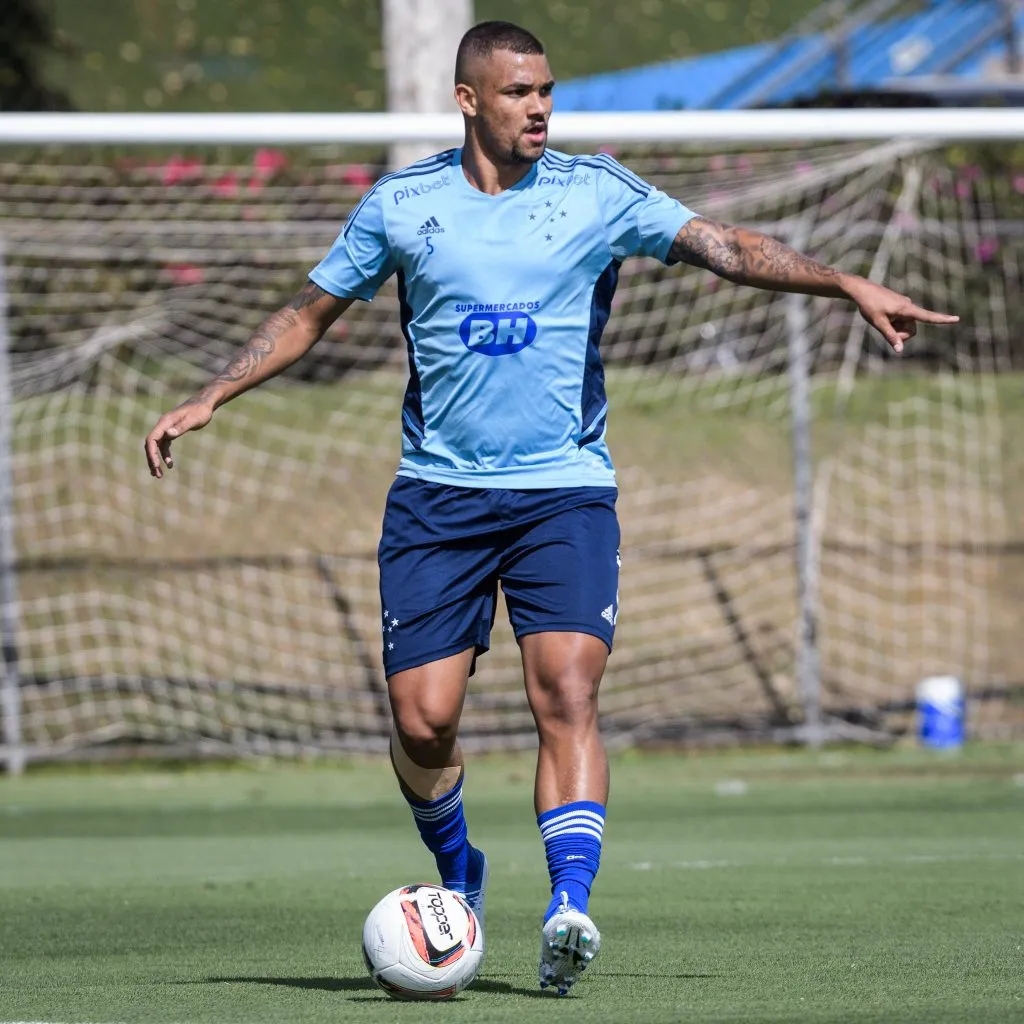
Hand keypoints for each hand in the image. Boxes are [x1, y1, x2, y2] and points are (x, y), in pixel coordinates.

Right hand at [144, 397, 213, 477]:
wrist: (204, 403)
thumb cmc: (201, 411)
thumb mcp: (193, 420)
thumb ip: (181, 427)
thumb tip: (168, 435)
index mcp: (165, 422)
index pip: (151, 439)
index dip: (151, 453)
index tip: (157, 465)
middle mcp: (162, 425)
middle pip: (150, 444)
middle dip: (152, 459)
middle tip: (156, 474)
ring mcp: (166, 428)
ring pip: (156, 446)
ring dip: (156, 460)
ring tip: (159, 475)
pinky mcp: (171, 431)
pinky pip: (164, 445)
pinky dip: (164, 455)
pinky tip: (169, 464)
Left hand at [842, 275, 958, 352]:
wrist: (861, 290)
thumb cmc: (869, 306)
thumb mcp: (878, 323)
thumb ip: (890, 336)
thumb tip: (900, 350)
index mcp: (906, 309)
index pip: (927, 316)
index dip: (942, 319)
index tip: (956, 319)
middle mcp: (908, 306)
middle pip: (911, 329)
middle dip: (900, 333)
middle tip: (884, 325)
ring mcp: (904, 305)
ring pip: (905, 325)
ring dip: (895, 327)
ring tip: (881, 317)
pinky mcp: (900, 305)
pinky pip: (900, 320)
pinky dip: (892, 322)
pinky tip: (881, 313)